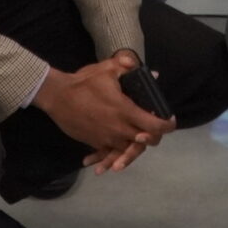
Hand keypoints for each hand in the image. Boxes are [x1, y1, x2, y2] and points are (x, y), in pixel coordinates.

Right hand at [34, 52, 171, 171]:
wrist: (57, 97)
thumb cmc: (84, 82)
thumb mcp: (107, 69)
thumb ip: (130, 68)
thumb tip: (152, 73)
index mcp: (126, 111)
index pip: (154, 125)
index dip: (166, 126)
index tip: (170, 121)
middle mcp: (119, 129)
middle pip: (144, 142)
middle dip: (154, 137)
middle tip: (155, 129)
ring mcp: (106, 138)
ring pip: (127, 151)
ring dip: (135, 148)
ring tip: (138, 142)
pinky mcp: (95, 142)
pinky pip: (108, 153)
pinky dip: (110, 157)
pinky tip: (109, 159)